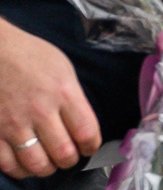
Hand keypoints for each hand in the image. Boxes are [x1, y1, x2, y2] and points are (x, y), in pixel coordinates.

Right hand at [0, 18, 99, 179]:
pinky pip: (8, 164)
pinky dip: (20, 170)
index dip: (92, 146)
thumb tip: (80, 125)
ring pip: (36, 164)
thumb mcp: (63, 69)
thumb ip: (73, 98)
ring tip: (49, 163)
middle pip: (63, 153)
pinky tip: (25, 163)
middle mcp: (41, 111)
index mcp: (64, 93)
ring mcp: (14, 124)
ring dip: (47, 169)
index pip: (87, 132)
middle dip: (70, 160)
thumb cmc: (30, 56)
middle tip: (69, 157)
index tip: (89, 147)